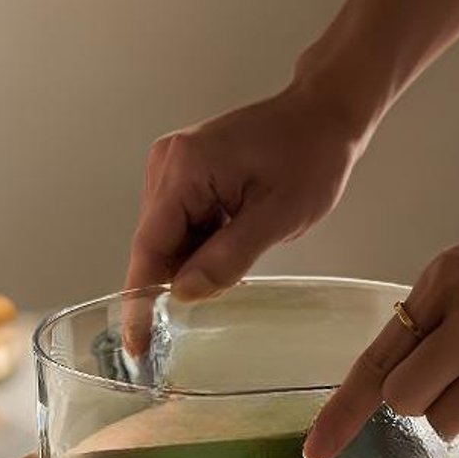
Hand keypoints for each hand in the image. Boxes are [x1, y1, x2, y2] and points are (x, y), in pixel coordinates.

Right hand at [124, 82, 363, 303]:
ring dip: (198, 257)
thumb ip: (227, 258)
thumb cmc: (309, 155)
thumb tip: (184, 294)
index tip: (136, 343)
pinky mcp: (184, 170)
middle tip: (225, 290)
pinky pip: (182, 221)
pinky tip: (236, 236)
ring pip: (170, 236)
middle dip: (183, 275)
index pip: (150, 246)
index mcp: (184, 169)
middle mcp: (167, 163)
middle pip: (158, 242)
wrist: (322, 114)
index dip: (141, 299)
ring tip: (246, 245)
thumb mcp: (277, 216)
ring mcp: (173, 165)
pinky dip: (203, 241)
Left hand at [303, 198, 458, 457]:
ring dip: (454, 409)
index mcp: (443, 280)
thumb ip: (432, 311)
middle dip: (414, 398)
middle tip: (444, 373)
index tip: (315, 452)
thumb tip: (397, 368)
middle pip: (404, 400)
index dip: (342, 413)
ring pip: (446, 422)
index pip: (376, 359)